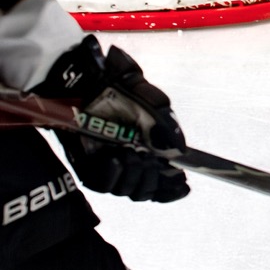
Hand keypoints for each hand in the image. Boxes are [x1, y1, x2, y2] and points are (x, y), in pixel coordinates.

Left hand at [37, 37, 188, 202]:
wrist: (87, 79)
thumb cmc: (119, 85)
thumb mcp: (152, 101)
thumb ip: (168, 126)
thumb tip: (179, 151)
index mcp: (148, 146)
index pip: (161, 179)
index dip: (172, 188)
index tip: (183, 187)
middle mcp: (129, 158)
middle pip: (145, 189)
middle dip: (152, 180)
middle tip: (149, 160)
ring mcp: (107, 164)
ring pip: (125, 189)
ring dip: (133, 176)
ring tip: (132, 154)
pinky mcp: (85, 165)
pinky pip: (100, 184)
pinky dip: (112, 175)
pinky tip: (115, 159)